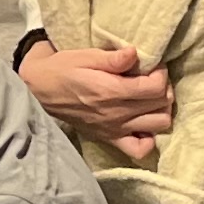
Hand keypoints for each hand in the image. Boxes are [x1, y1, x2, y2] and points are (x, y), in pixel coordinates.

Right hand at [25, 40, 173, 164]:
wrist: (39, 90)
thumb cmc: (62, 69)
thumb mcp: (84, 56)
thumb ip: (112, 58)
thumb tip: (135, 53)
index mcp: (112, 91)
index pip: (155, 87)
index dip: (161, 73)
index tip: (153, 66)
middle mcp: (117, 113)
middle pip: (161, 104)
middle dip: (163, 88)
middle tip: (151, 78)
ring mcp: (115, 129)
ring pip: (159, 124)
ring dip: (161, 109)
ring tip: (150, 98)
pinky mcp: (110, 138)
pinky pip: (139, 149)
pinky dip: (149, 138)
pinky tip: (143, 124)